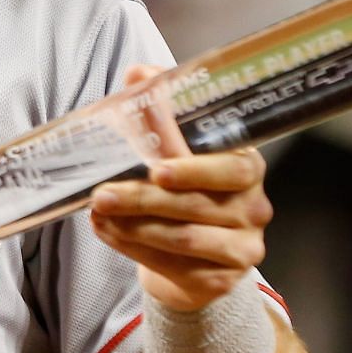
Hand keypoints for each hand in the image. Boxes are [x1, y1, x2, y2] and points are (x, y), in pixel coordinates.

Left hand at [89, 62, 273, 311]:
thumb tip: (138, 74)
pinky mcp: (221, 279)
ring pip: (182, 239)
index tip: (157, 169)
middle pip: (195, 206)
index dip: (194, 170)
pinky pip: (173, 266)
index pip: (232, 167)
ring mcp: (242, 247)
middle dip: (142, 199)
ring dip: (133, 226)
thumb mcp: (176, 146)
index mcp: (247, 166)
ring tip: (98, 213)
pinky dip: (134, 249)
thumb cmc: (184, 187)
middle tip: (101, 194)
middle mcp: (254, 207)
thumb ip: (161, 109)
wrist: (194, 253)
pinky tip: (108, 232)